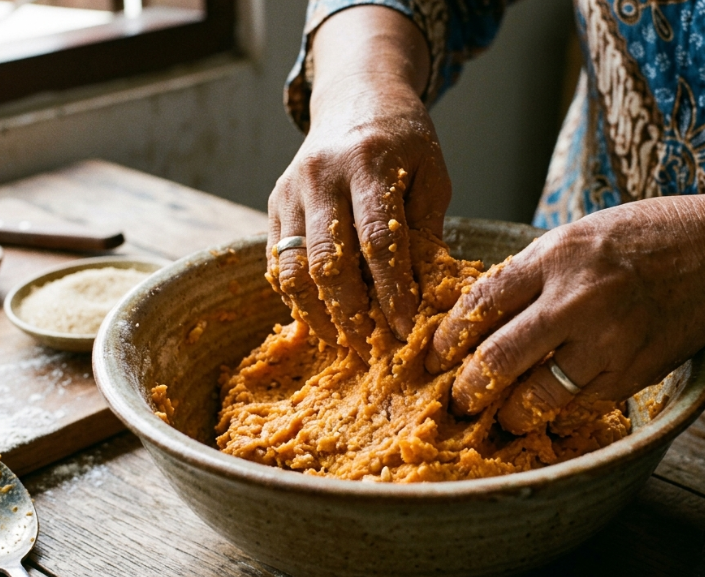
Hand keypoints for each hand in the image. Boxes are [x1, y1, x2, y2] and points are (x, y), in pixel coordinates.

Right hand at [267, 7, 447, 359]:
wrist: (354, 98)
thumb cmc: (403, 141)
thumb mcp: (430, 175)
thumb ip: (426, 231)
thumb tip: (427, 297)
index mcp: (370, 164)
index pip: (379, 242)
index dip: (392, 292)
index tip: (405, 329)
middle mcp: (322, 176)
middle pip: (329, 263)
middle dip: (353, 315)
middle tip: (375, 350)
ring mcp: (291, 191)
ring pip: (295, 270)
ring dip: (320, 315)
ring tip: (347, 342)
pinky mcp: (274, 204)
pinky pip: (279, 264)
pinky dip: (299, 298)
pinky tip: (323, 318)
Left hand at [426, 194, 704, 433]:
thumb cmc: (637, 240)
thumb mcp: (573, 239)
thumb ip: (528, 276)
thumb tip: (478, 315)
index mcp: (554, 257)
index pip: (482, 303)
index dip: (449, 337)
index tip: (435, 356)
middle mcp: (577, 300)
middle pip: (500, 357)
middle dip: (469, 387)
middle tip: (459, 399)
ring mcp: (608, 340)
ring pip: (539, 394)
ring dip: (512, 412)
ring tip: (503, 415)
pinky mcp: (634, 371)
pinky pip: (582, 399)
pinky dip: (564, 402)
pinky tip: (555, 401)